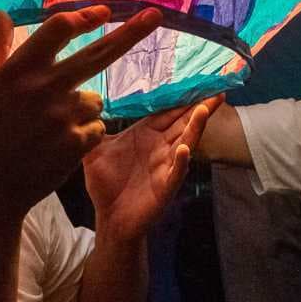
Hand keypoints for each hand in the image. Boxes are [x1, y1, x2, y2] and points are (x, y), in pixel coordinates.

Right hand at [0, 6, 164, 213]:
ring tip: (50, 127)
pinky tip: (58, 145)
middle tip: (156, 15)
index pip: (59, 28)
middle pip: (97, 53)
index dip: (84, 18)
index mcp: (20, 70)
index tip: (104, 12)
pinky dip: (85, 132)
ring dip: (82, 107)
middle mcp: (44, 87)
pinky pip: (97, 126)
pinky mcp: (77, 143)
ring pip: (95, 99)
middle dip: (131, 33)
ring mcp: (63, 116)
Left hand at [83, 95, 220, 241]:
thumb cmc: (106, 185)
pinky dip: (181, 161)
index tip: (197, 81)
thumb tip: (84, 106)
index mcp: (145, 135)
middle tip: (216, 89)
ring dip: (195, 127)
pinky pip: (175, 172)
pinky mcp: (165, 186)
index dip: (181, 98)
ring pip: (185, 141)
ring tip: (204, 110)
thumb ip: (94, 130)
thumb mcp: (95, 153)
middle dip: (199, 106)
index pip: (166, 112)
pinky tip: (184, 149)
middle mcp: (160, 147)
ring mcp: (165, 166)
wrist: (111, 220)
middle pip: (183, 122)